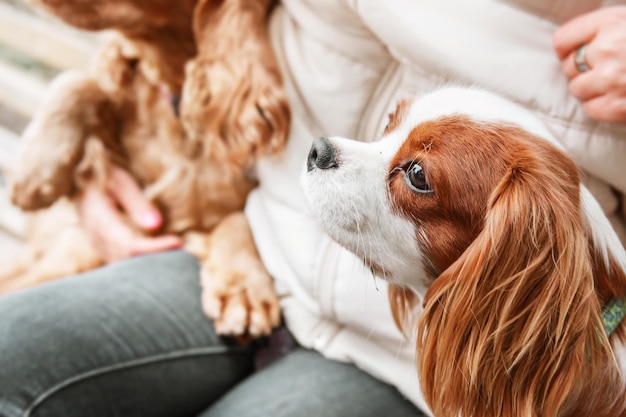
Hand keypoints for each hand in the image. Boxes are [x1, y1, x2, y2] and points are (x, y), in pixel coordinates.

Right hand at [77, 166, 182, 261]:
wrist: (76, 182)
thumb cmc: (101, 176)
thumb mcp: (120, 181)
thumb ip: (137, 202)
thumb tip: (156, 226)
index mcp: (100, 222)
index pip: (130, 246)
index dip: (155, 248)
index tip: (178, 242)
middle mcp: (98, 239)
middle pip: (130, 260)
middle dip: (158, 258)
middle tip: (186, 252)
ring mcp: (99, 246)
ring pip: (127, 264)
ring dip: (152, 261)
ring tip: (179, 253)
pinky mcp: (104, 248)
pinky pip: (124, 260)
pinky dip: (144, 259)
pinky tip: (163, 253)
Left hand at [553, 7, 625, 122]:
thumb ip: (606, 29)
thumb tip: (575, 47)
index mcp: (611, 23)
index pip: (563, 40)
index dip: (567, 49)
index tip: (573, 53)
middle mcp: (607, 49)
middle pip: (568, 66)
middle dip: (582, 69)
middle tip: (603, 69)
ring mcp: (611, 79)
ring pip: (577, 89)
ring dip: (590, 89)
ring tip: (613, 84)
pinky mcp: (618, 106)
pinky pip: (591, 109)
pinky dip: (601, 106)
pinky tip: (618, 97)